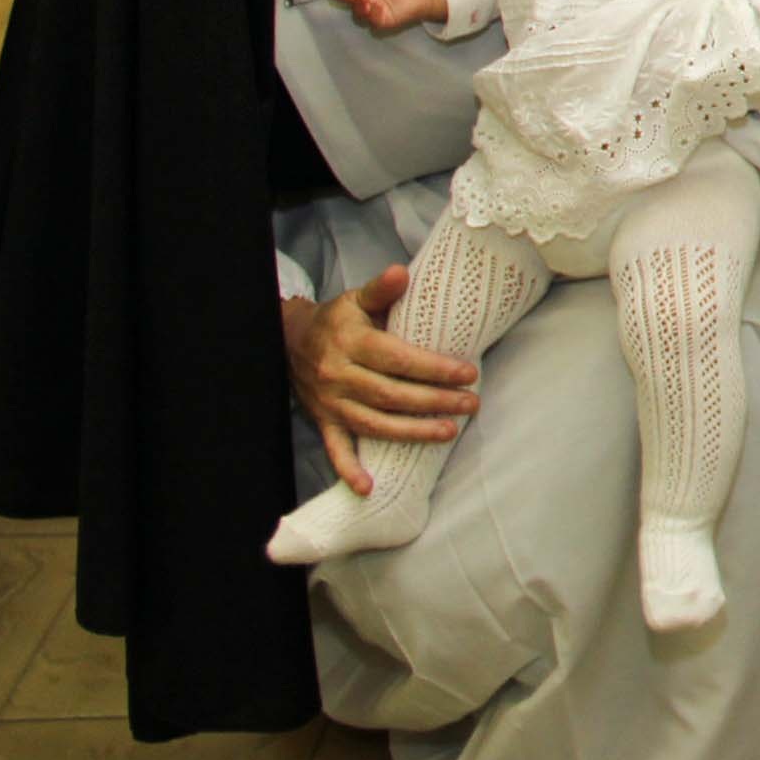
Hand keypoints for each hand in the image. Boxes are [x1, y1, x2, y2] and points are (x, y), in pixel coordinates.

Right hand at [282, 267, 479, 494]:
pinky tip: (368, 487)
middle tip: (470, 404)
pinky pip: (335, 449)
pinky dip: (350, 470)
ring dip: (412, 432)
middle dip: (434, 401)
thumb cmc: (337, 320)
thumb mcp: (356, 298)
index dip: (434, 368)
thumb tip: (401, 272)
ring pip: (373, 423)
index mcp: (350, 342)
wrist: (288, 342)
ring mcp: (330, 403)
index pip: (398, 359)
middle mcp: (339, 375)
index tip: (468, 373)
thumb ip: (381, 289)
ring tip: (448, 433)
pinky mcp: (323, 421)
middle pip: (391, 394)